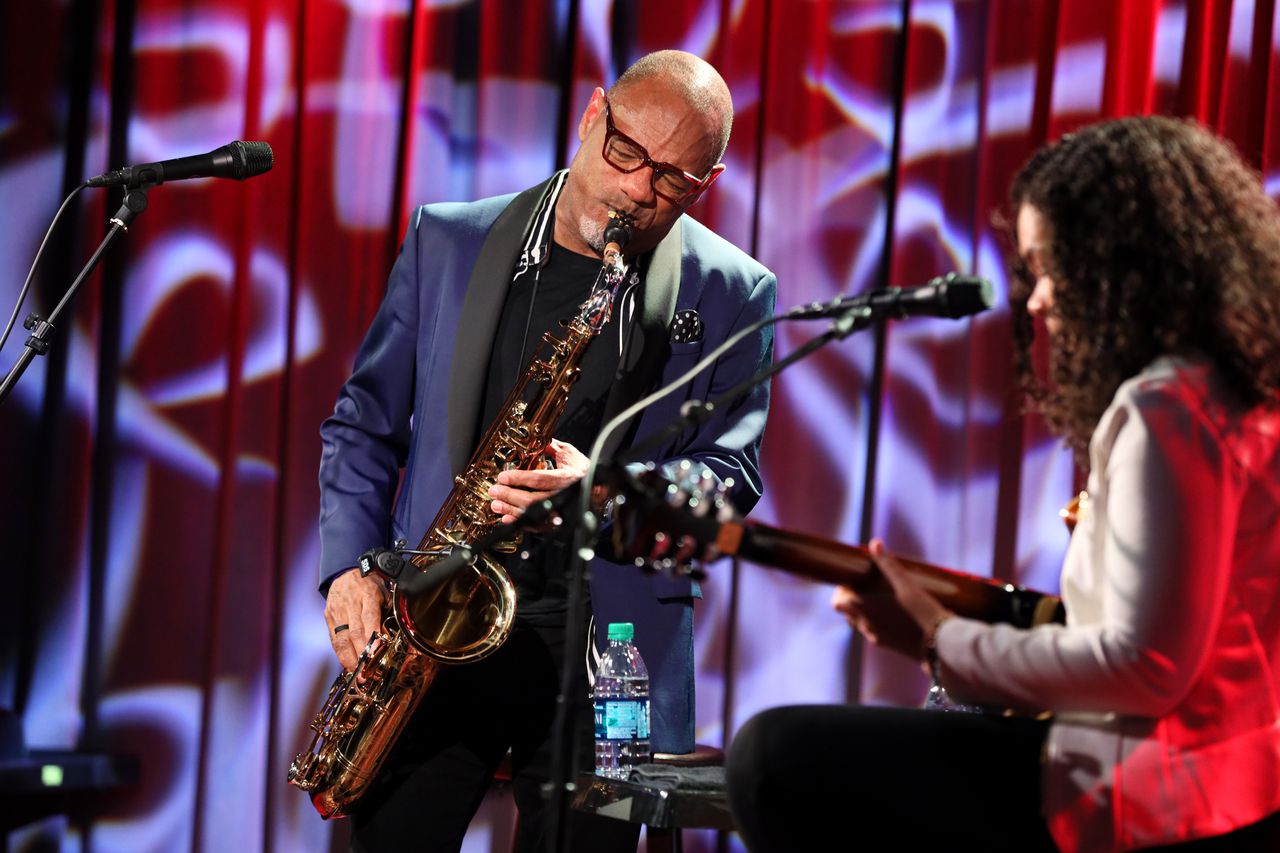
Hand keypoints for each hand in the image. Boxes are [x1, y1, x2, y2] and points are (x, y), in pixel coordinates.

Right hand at [324, 568, 388, 670]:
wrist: (345, 572)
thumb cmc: (369, 584)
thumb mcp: (384, 592)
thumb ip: (387, 612)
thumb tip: (390, 635)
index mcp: (367, 595)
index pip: (369, 618)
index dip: (372, 636)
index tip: (377, 652)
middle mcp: (350, 603)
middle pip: (354, 632)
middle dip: (360, 654)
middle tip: (367, 671)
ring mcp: (337, 611)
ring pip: (341, 638)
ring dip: (348, 658)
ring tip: (356, 673)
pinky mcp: (328, 617)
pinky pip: (333, 638)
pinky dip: (340, 653)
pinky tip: (347, 664)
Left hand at [488, 438, 588, 524]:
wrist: (601, 492)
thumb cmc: (587, 473)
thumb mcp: (571, 455)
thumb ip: (552, 447)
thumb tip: (537, 439)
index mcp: (567, 478)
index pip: (540, 479)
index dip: (519, 478)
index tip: (504, 476)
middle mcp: (563, 497)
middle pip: (532, 499)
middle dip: (510, 495)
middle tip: (495, 490)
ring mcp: (560, 512)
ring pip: (532, 514)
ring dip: (511, 509)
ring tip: (496, 504)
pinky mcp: (557, 521)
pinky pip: (536, 526)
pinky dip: (519, 523)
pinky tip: (507, 517)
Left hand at [831, 538, 952, 661]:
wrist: (941, 643)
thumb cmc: (921, 610)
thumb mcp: (906, 584)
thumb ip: (888, 564)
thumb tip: (875, 542)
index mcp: (865, 609)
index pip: (837, 602)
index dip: (841, 591)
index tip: (853, 581)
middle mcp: (866, 625)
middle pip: (846, 612)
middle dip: (851, 600)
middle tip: (867, 587)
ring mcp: (876, 637)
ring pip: (859, 624)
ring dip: (863, 612)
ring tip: (881, 600)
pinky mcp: (889, 645)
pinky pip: (873, 633)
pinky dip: (876, 623)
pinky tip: (893, 615)